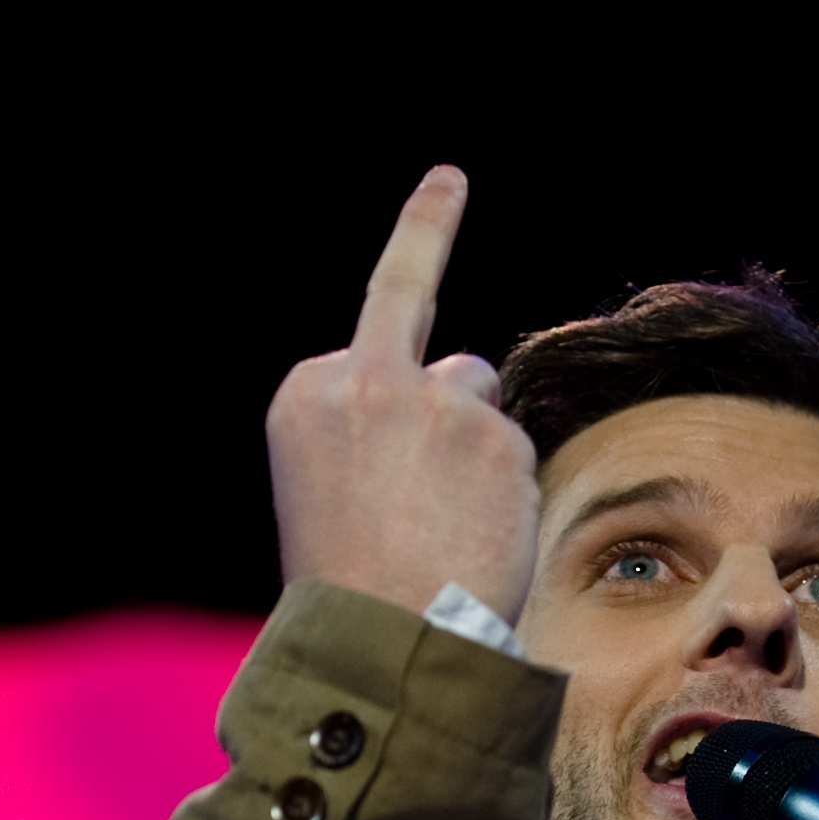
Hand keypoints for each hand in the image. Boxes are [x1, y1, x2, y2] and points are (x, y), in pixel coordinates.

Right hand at [268, 166, 544, 626]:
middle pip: (419, 317)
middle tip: (447, 178)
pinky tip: (478, 535)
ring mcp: (433, 397)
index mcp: (304, 390)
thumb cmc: (354, 585)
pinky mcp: (495, 428)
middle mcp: (363, 376)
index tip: (437, 216)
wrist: (384, 641)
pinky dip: (505, 488)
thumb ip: (375, 425)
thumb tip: (456, 378)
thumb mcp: (327, 487)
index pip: (370, 343)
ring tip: (445, 525)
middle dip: (427, 238)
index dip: (396, 357)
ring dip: (477, 444)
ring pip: (477, 393)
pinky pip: (514, 446)